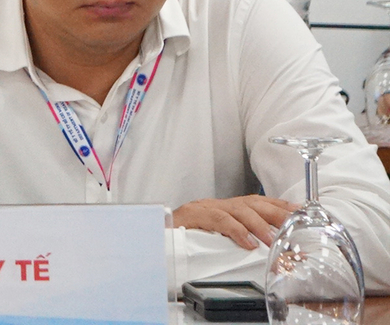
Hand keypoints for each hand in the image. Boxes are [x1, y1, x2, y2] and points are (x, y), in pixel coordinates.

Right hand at [173, 195, 296, 249]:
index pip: (258, 202)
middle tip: (295, 225)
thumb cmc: (184, 237)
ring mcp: (205, 208)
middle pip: (253, 203)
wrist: (153, 234)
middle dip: (277, 213)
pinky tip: (247, 242)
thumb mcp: (216, 238)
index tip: (302, 212)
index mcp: (226, 208)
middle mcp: (218, 204)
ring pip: (238, 209)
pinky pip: (218, 220)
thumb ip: (238, 240)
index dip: (280, 205)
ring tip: (272, 239)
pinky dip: (235, 230)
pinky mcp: (193, 215)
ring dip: (259, 224)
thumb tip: (269, 253)